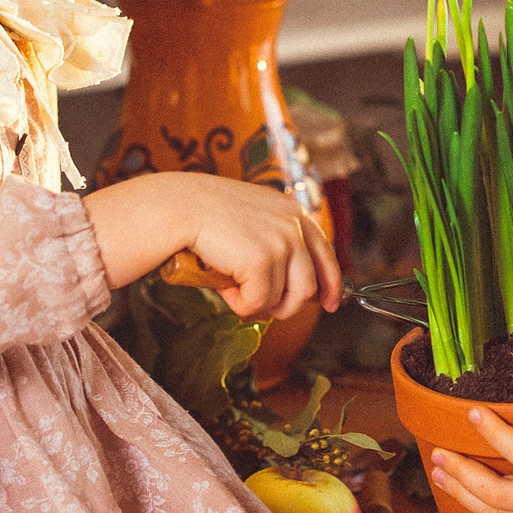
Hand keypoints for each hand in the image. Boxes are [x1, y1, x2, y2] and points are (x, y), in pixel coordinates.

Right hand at [188, 178, 340, 320]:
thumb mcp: (255, 218)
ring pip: (286, 299)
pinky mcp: (263, 260)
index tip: (330, 303)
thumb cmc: (208, 214)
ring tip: (236, 290)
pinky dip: (240, 303)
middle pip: (310, 286)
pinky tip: (225, 286)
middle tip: (260, 304)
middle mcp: (293, 226)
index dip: (331, 283)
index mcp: (293, 213)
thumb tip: (292, 283)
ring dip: (259, 304)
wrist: (181, 207)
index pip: (326, 254)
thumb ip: (277, 240)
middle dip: (286, 305)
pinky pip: (259, 302)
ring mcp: (281, 243)